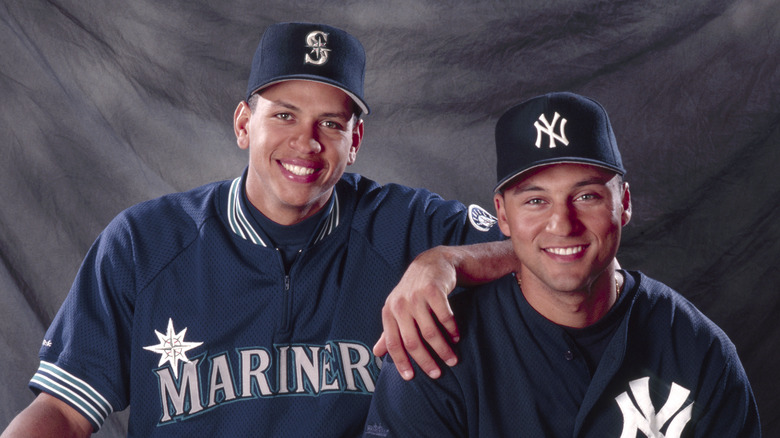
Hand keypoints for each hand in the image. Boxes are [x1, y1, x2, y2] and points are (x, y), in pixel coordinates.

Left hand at [373, 246, 459, 380]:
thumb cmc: (413, 292)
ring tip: (452, 360)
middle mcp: (400, 305)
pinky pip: (444, 317)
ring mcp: (416, 296)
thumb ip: (388, 331)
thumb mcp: (397, 309)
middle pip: (412, 341)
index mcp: (389, 312)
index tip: (411, 378)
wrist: (431, 264)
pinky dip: (451, 330)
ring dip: (443, 349)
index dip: (401, 362)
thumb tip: (376, 353)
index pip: (393, 343)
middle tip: (437, 374)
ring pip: (430, 332)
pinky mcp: (433, 290)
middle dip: (426, 361)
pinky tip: (457, 337)